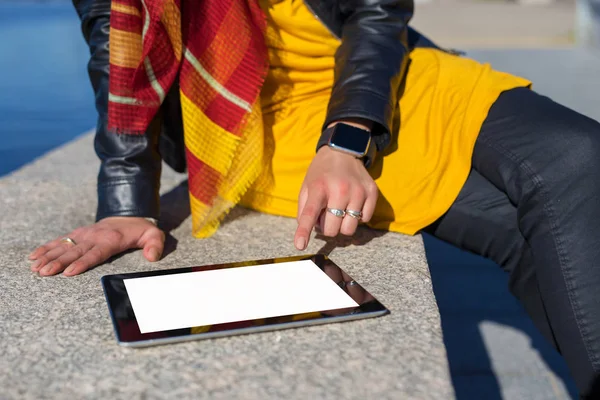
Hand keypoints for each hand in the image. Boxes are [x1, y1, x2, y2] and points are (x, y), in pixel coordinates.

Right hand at [28, 217, 164, 276]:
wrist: (128, 214)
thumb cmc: (140, 230)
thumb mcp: (153, 235)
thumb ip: (155, 245)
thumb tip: (152, 256)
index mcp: (111, 240)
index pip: (95, 254)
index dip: (82, 263)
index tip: (68, 272)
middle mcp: (94, 237)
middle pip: (75, 252)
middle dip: (58, 262)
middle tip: (44, 272)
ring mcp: (84, 234)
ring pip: (64, 246)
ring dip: (48, 256)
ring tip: (35, 267)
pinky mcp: (77, 234)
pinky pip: (60, 241)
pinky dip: (46, 248)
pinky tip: (33, 256)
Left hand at [294, 145, 377, 249]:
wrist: (343, 150)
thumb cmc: (321, 174)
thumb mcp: (306, 187)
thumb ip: (304, 210)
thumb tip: (309, 232)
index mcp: (319, 188)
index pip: (310, 213)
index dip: (304, 231)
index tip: (299, 245)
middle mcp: (340, 189)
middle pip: (332, 229)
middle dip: (327, 227)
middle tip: (327, 213)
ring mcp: (358, 191)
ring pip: (349, 229)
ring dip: (342, 224)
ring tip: (339, 209)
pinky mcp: (372, 192)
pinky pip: (364, 220)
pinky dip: (357, 217)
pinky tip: (352, 204)